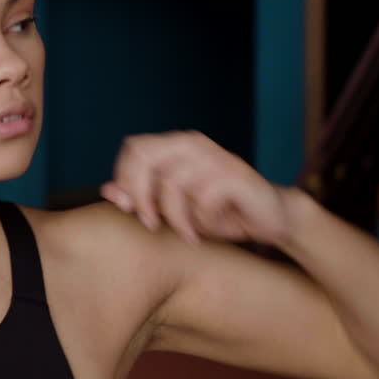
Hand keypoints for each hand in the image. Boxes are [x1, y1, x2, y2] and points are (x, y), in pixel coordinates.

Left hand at [100, 131, 290, 245]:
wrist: (272, 218)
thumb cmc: (218, 212)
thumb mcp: (174, 209)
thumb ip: (141, 197)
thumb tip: (106, 190)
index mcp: (176, 145)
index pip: (134, 148)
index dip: (125, 179)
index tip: (131, 209)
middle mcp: (194, 144)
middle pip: (145, 157)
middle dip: (141, 195)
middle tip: (151, 223)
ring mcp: (215, 157)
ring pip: (172, 184)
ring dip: (177, 218)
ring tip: (189, 233)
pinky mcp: (235, 176)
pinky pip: (202, 199)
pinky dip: (204, 220)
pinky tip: (215, 226)